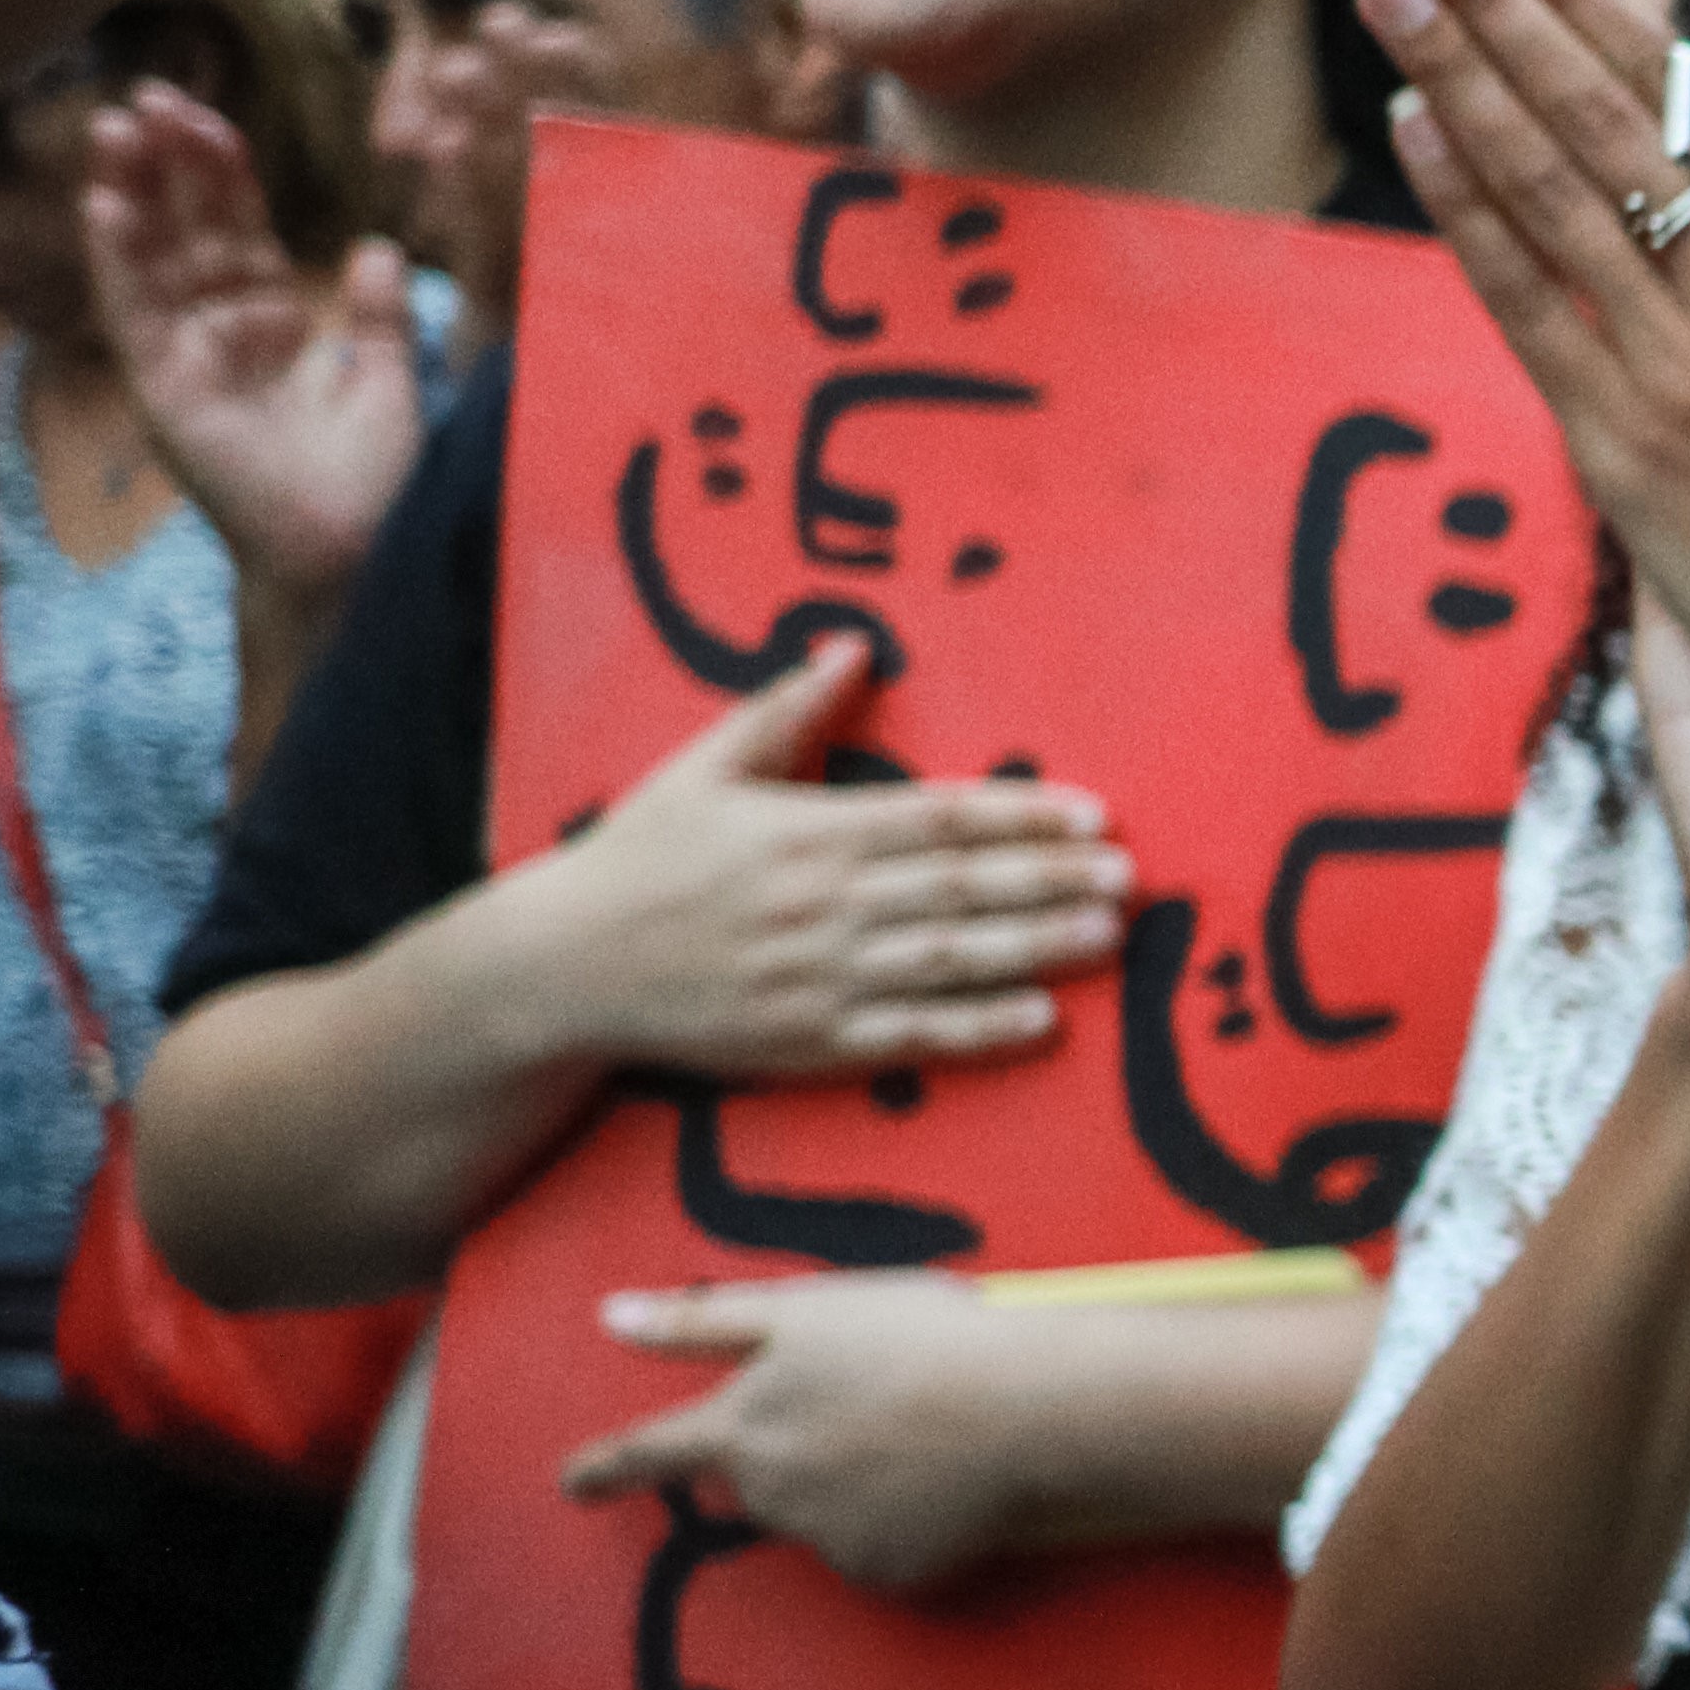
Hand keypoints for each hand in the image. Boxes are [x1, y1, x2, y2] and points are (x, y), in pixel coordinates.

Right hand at [81, 80, 421, 598]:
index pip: (238, 228)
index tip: (207, 113)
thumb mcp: (390, 383)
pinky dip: (120, 260)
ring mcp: (185, 358)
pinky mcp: (163, 390)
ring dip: (128, 193)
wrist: (358, 554)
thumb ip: (379, 318)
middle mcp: (220, 332)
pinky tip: (107, 206)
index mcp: (273, 322)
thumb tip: (379, 247)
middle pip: (183, 230)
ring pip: (148, 259)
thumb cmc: (377, 484)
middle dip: (165, 164)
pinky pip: (135, 314)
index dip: (222, 171)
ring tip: (115, 129)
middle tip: (149, 95)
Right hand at [509, 635, 1129, 1075]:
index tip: (1092, 813)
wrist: (561, 967)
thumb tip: (853, 649)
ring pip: (949, 957)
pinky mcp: (808, 1040)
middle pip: (959, 886)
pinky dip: (978, 1026)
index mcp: (803, 831)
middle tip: (1129, 874)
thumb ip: (786, 711)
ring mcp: (817, 975)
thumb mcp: (704, 769)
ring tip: (1109, 933)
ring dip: (1036, 945)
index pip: (937, 818)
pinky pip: (910, 1035)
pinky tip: (1042, 1019)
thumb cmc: (638, 859)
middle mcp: (820, 903)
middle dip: (1050, 879)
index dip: (1021, 815)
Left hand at [564, 1273, 1038, 1592]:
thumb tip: (610, 1319)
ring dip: (852, 1480)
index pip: (649, 1450)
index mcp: (741, 1426)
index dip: (606, 1465)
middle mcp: (771, 1493)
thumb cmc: (919, 1340)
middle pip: (758, 1478)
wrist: (1028, 1410)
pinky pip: (879, 1548)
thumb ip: (701, 1321)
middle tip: (869, 1403)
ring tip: (922, 1434)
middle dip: (795, 1447)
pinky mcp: (887, 1572)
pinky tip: (944, 1483)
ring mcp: (827, 1539)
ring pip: (822, 1511)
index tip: (571, 1484)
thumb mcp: (805, 1310)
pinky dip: (902, 1521)